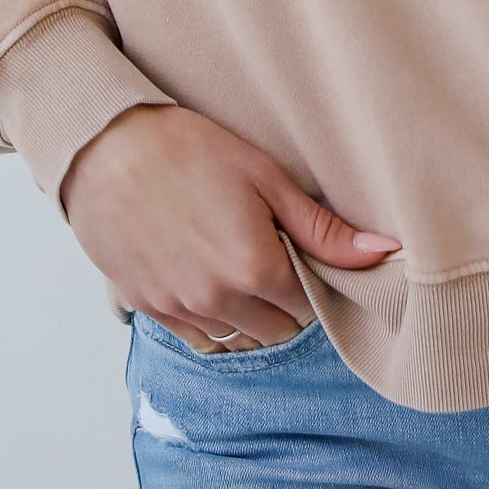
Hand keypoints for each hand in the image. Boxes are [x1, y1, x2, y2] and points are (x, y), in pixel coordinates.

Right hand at [59, 103, 400, 352]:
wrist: (106, 148)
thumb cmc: (188, 149)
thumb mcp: (264, 176)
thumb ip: (323, 228)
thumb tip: (382, 252)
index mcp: (255, 270)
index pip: (308, 310)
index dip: (309, 283)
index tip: (300, 256)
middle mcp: (218, 301)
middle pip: (275, 332)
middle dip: (283, 304)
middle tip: (272, 259)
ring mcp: (179, 310)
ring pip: (236, 341)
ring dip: (247, 316)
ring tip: (237, 266)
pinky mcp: (148, 308)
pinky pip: (196, 340)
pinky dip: (211, 322)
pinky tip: (207, 279)